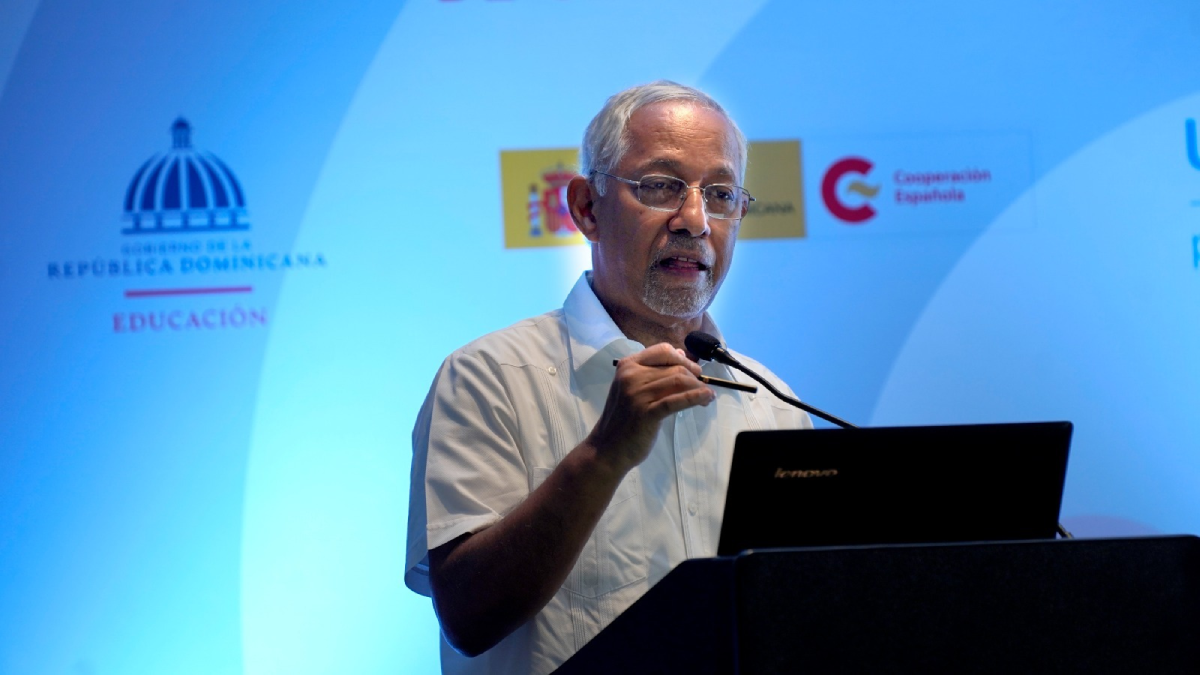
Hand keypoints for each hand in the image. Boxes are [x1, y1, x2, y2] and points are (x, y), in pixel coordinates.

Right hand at [588, 343, 715, 473]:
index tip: (694, 371)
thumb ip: (654, 371)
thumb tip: (680, 353)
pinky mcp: (646, 413)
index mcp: (628, 365)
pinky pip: (677, 400)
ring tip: (707, 397)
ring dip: (699, 388)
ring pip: (679, 381)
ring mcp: (637, 394)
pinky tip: (706, 399)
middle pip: (675, 367)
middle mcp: (631, 376)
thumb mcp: (634, 388)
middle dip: (695, 377)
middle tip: (704, 388)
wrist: (607, 448)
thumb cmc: (623, 419)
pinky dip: (696, 397)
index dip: (684, 359)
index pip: (663, 351)